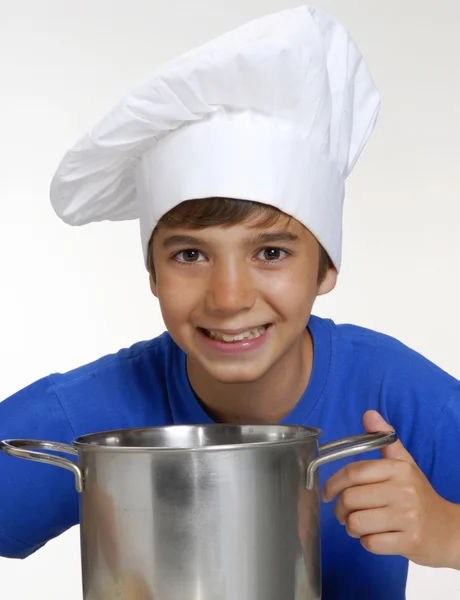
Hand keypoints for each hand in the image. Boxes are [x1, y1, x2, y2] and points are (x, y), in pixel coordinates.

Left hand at [322, 410, 459, 568]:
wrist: (449, 530)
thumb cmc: (419, 495)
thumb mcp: (404, 463)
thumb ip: (384, 439)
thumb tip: (369, 414)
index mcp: (398, 469)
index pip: (354, 472)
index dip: (333, 483)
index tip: (327, 493)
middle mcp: (404, 490)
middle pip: (350, 499)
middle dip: (340, 509)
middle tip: (345, 512)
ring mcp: (407, 517)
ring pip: (356, 523)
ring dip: (351, 527)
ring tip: (360, 524)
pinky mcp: (409, 542)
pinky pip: (370, 544)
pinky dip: (366, 542)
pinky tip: (376, 536)